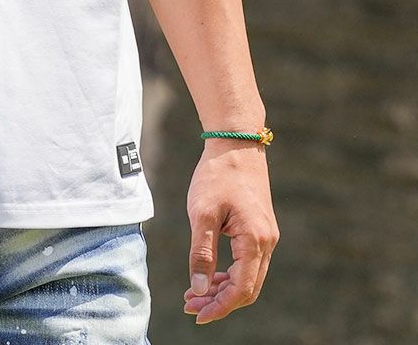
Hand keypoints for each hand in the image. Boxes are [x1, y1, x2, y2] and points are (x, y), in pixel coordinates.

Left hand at [183, 140, 279, 324]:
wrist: (235, 143)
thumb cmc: (216, 175)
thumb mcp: (201, 213)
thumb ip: (201, 253)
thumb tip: (199, 289)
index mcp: (254, 240)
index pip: (241, 290)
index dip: (219, 307)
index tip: (196, 315)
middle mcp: (266, 242)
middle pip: (247, 288)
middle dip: (219, 301)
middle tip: (190, 305)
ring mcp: (266, 235)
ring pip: (248, 276)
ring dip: (223, 289)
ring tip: (194, 293)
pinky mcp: (260, 228)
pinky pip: (248, 262)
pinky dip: (230, 273)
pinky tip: (210, 275)